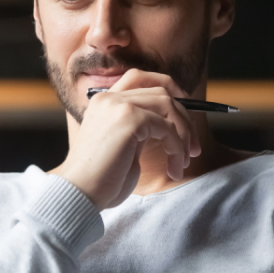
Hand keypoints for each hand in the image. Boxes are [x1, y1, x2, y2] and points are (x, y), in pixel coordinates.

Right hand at [52, 69, 200, 210]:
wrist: (79, 194)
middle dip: (185, 118)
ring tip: (183, 161)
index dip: (169, 89)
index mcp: (104, 102)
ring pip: (168, 105)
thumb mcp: (123, 147)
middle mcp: (109, 97)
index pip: (141, 78)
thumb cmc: (100, 180)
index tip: (185, 115)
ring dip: (184, 134)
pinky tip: (174, 168)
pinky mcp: (129, 118)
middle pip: (161, 90)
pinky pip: (167, 127)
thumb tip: (172, 126)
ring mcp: (118, 105)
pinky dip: (177, 147)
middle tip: (193, 148)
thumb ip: (140, 130)